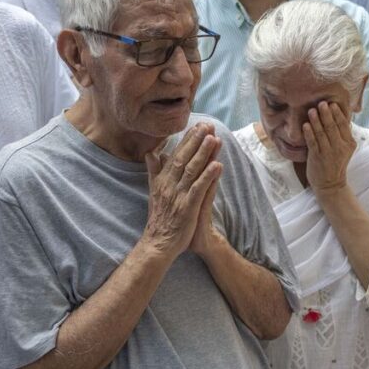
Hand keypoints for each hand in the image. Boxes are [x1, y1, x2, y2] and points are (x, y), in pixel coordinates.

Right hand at [141, 123, 222, 257]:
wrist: (159, 243)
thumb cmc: (160, 217)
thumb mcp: (154, 191)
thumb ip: (154, 171)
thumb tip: (151, 153)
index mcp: (162, 179)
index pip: (176, 155)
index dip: (187, 139)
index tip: (197, 125)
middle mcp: (169, 184)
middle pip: (184, 158)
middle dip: (196, 141)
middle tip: (208, 125)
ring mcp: (178, 196)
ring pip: (192, 170)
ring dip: (204, 153)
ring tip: (214, 139)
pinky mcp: (187, 207)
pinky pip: (199, 189)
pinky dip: (208, 176)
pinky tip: (218, 165)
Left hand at [303, 102, 354, 195]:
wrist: (331, 184)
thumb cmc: (336, 163)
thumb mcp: (345, 149)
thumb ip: (343, 134)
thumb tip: (340, 115)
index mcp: (349, 143)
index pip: (344, 125)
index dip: (337, 113)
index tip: (332, 103)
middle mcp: (340, 147)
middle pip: (332, 127)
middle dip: (326, 114)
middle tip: (321, 103)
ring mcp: (328, 152)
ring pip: (321, 133)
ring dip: (316, 121)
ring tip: (311, 110)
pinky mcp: (317, 157)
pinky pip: (312, 142)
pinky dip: (309, 133)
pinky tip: (305, 125)